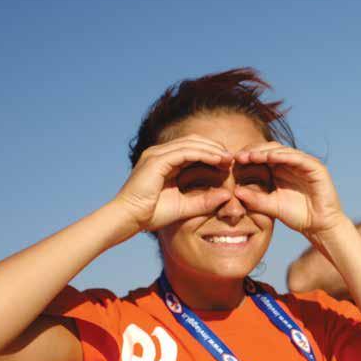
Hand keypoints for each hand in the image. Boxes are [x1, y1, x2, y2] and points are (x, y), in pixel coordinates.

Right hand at [114, 135, 234, 231]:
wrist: (128, 219)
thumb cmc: (151, 215)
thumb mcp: (184, 207)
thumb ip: (204, 201)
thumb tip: (227, 195)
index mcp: (164, 161)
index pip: (192, 149)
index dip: (211, 153)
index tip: (229, 163)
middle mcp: (159, 153)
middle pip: (193, 141)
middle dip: (214, 147)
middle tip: (232, 158)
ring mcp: (156, 154)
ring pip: (191, 144)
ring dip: (212, 149)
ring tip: (228, 158)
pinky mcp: (156, 160)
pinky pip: (185, 152)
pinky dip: (203, 154)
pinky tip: (217, 160)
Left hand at [233, 145, 345, 237]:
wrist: (319, 226)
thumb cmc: (297, 216)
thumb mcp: (271, 207)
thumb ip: (255, 200)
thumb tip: (235, 192)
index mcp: (281, 170)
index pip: (262, 156)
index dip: (248, 156)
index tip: (233, 162)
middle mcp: (292, 163)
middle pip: (270, 149)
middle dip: (254, 151)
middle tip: (239, 156)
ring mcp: (304, 163)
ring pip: (282, 151)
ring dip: (266, 152)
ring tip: (251, 156)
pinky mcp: (315, 167)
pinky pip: (298, 157)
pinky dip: (283, 156)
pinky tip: (270, 158)